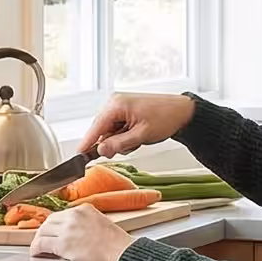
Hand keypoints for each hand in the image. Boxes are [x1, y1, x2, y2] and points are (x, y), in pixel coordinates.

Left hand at [28, 202, 134, 260]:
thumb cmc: (120, 247)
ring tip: (40, 249)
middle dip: (46, 231)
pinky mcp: (62, 244)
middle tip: (44, 241)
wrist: (123, 256)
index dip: (56, 225)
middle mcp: (74, 216)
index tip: (55, 233)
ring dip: (39, 240)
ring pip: (42, 232)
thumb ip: (90, 225)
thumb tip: (82, 236)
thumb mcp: (104, 226)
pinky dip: (36, 249)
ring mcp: (67, 229)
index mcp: (85, 209)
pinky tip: (37, 254)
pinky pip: (40, 244)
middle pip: (50, 221)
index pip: (62, 214)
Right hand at [79, 90, 194, 160]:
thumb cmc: (165, 118)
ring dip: (121, 141)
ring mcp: (119, 107)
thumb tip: (100, 150)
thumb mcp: (141, 135)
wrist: (182, 112)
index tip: (79, 157)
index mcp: (116, 105)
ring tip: (137, 139)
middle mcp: (114, 103)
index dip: (87, 144)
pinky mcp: (125, 112)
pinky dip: (125, 137)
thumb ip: (118, 144)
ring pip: (109, 132)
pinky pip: (117, 129)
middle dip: (112, 143)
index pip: (95, 127)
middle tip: (128, 146)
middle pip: (101, 131)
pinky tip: (137, 136)